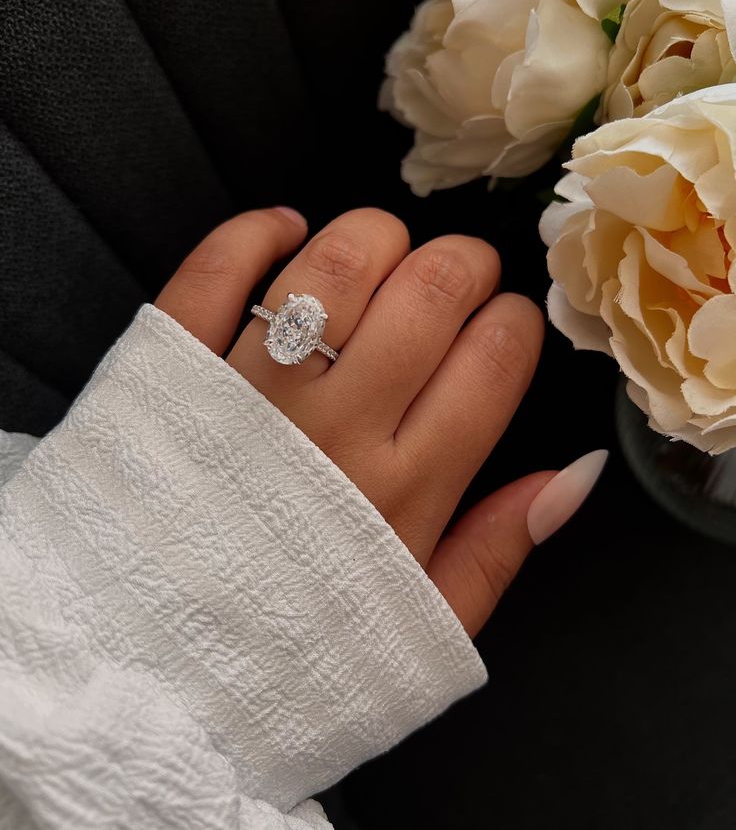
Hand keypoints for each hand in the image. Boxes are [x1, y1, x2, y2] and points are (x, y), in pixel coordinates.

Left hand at [156, 207, 605, 636]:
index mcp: (407, 488)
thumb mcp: (420, 629)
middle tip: (455, 279)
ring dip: (376, 238)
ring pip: (336, 265)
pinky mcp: (172, 374)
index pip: (495, 359)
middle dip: (464, 263)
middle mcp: (336, 427)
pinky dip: (256, 232)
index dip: (515, 321)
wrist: (150, 676)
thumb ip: (500, 549)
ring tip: (381, 258)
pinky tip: (285, 231)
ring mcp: (249, 393)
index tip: (503, 325)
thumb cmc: (293, 653)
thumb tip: (576, 472)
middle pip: (430, 291)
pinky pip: (216, 271)